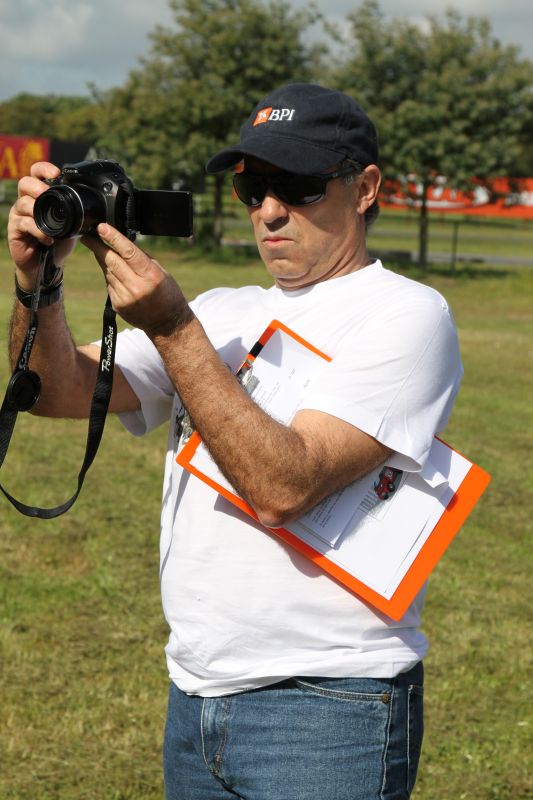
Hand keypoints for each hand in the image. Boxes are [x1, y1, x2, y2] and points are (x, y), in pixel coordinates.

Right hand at [7, 161, 76, 289]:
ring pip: (23, 203)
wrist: (46, 266)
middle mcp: (26, 201)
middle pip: (25, 182)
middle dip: (37, 186)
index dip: (44, 168)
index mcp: (39, 196)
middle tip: (48, 193)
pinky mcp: (15, 229)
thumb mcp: (70, 225)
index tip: (56, 173)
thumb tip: (95, 207)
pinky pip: (24, 223)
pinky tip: (48, 238)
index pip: (36, 173)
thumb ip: (75, 213)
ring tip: (51, 224)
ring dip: (38, 211)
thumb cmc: (56, 243)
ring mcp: (19, 215)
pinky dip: (38, 230)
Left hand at [82, 223, 192, 335]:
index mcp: (150, 276)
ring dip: (104, 261)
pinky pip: (109, 284)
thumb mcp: (161, 272)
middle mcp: (136, 288)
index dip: (113, 238)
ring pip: (108, 271)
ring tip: (105, 253)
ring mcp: (125, 298)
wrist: (167, 323)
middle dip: (98, 246)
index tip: (101, 227)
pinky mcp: (118, 305)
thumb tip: (120, 244)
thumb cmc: (167, 294)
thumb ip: (141, 259)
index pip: (128, 252)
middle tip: (88, 236)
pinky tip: (118, 275)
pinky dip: (111, 276)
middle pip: (111, 261)